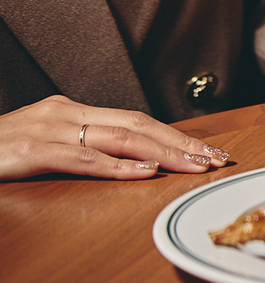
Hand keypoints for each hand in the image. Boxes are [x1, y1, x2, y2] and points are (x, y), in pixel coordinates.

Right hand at [0, 95, 229, 180]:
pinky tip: (143, 172)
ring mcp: (47, 129)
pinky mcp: (30, 150)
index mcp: (70, 111)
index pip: (136, 120)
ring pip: (119, 137)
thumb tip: (132, 163)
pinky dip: (116, 165)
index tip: (208, 152)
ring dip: (163, 153)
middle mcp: (64, 113)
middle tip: (216, 159)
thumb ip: (83, 150)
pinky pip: (82, 158)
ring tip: (194, 165)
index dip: (175, 135)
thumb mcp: (45, 146)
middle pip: (137, 124)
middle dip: (182, 142)